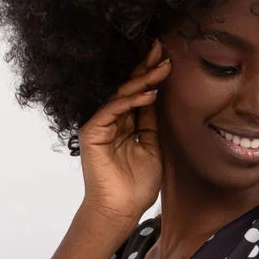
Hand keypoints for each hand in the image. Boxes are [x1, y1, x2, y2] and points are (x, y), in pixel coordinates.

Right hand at [76, 38, 171, 226]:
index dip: (150, 76)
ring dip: (143, 79)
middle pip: (128, 88)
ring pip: (121, 95)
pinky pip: (114, 109)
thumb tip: (156, 95)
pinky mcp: (92, 131)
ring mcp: (99, 124)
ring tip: (162, 66)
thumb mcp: (151, 147)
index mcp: (123, 123)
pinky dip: (132, 101)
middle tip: (161, 48)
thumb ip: (150, 123)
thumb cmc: (136, 186)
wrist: (121, 210)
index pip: (137, 93)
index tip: (167, 58)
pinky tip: (150, 93)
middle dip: (145, 67)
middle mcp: (110, 120)